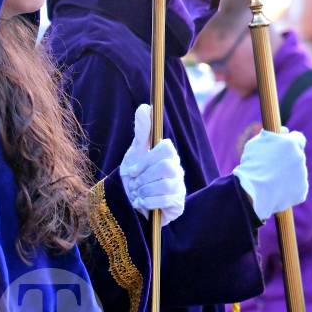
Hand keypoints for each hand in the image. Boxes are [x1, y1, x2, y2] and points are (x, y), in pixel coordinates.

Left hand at [119, 104, 185, 224]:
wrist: (131, 202)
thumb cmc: (134, 174)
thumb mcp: (134, 152)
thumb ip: (142, 131)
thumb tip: (145, 107)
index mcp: (168, 154)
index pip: (167, 148)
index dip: (147, 159)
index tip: (132, 169)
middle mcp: (177, 169)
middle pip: (166, 168)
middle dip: (144, 177)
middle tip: (134, 183)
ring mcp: (180, 187)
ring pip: (165, 185)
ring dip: (145, 191)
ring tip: (137, 193)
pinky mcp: (179, 204)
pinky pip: (167, 201)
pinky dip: (149, 202)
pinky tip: (142, 203)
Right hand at [233, 127, 307, 219]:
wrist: (252, 191)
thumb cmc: (251, 165)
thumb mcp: (256, 143)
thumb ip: (271, 135)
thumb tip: (284, 131)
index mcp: (291, 143)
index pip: (299, 138)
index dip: (291, 142)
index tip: (285, 146)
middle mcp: (300, 157)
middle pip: (297, 156)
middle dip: (288, 160)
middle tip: (273, 166)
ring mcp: (302, 174)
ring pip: (297, 172)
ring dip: (287, 174)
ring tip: (271, 180)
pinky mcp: (302, 190)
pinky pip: (297, 187)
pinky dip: (289, 189)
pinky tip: (276, 190)